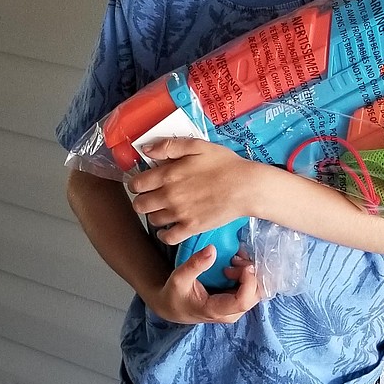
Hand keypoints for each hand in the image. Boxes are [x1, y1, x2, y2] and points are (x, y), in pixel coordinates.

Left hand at [126, 138, 258, 244]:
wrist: (246, 187)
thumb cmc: (224, 164)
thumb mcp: (197, 146)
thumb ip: (169, 146)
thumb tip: (146, 149)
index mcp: (168, 174)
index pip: (136, 184)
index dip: (137, 184)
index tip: (144, 183)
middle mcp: (169, 196)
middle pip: (140, 205)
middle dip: (143, 200)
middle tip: (152, 197)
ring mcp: (180, 214)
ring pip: (152, 220)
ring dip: (155, 215)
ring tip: (165, 209)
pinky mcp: (192, 228)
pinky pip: (168, 238)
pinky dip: (165, 235)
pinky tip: (169, 228)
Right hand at [146, 244, 262, 324]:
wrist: (173, 307)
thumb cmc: (175, 294)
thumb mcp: (179, 278)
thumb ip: (195, 264)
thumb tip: (212, 249)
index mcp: (216, 310)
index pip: (243, 301)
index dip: (249, 281)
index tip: (239, 263)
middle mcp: (230, 313)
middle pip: (255, 296)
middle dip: (250, 274)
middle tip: (234, 259)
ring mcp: (235, 309)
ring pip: (256, 291)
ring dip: (250, 272)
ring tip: (233, 260)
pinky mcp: (237, 301)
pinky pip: (252, 288)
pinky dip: (248, 273)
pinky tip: (235, 263)